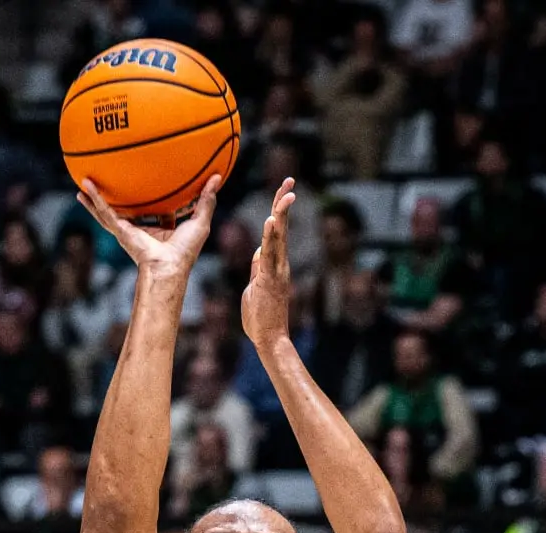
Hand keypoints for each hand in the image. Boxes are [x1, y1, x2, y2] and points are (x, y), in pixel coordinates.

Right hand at [74, 173, 221, 281]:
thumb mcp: (200, 221)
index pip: (156, 213)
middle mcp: (141, 230)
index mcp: (160, 230)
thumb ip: (207, 199)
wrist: (169, 266)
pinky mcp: (120, 230)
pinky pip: (104, 211)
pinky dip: (93, 199)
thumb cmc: (185, 251)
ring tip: (83, 185)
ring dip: (95, 199)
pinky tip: (83, 186)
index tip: (152, 188)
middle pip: (127, 211)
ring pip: (108, 211)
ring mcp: (128, 231)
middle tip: (109, 185)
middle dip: (119, 200)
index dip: (155, 201)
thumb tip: (217, 177)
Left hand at [242, 179, 296, 348]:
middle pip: (282, 227)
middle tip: (289, 180)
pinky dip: (270, 237)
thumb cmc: (261, 317)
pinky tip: (270, 221)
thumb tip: (259, 252)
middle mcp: (280, 264)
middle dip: (284, 203)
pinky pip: (270, 255)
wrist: (270, 339)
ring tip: (285, 194)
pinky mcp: (270, 280)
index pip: (276, 231)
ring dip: (281, 215)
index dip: (278, 209)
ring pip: (279, 238)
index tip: (283, 189)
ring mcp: (277, 271)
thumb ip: (258, 268)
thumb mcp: (256, 286)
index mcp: (274, 263)